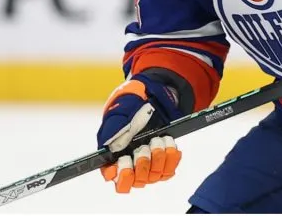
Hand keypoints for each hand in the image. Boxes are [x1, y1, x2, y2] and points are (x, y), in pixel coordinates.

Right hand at [97, 75, 183, 192]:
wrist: (152, 100)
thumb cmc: (130, 107)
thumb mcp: (118, 114)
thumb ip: (112, 130)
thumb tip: (110, 146)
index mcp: (113, 156)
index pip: (114, 178)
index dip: (121, 175)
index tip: (125, 161)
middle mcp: (131, 165)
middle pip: (138, 180)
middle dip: (142, 163)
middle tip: (144, 146)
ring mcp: (149, 165)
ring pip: (155, 175)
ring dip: (158, 156)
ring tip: (158, 139)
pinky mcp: (164, 162)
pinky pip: (170, 168)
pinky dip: (171, 156)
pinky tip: (168, 142)